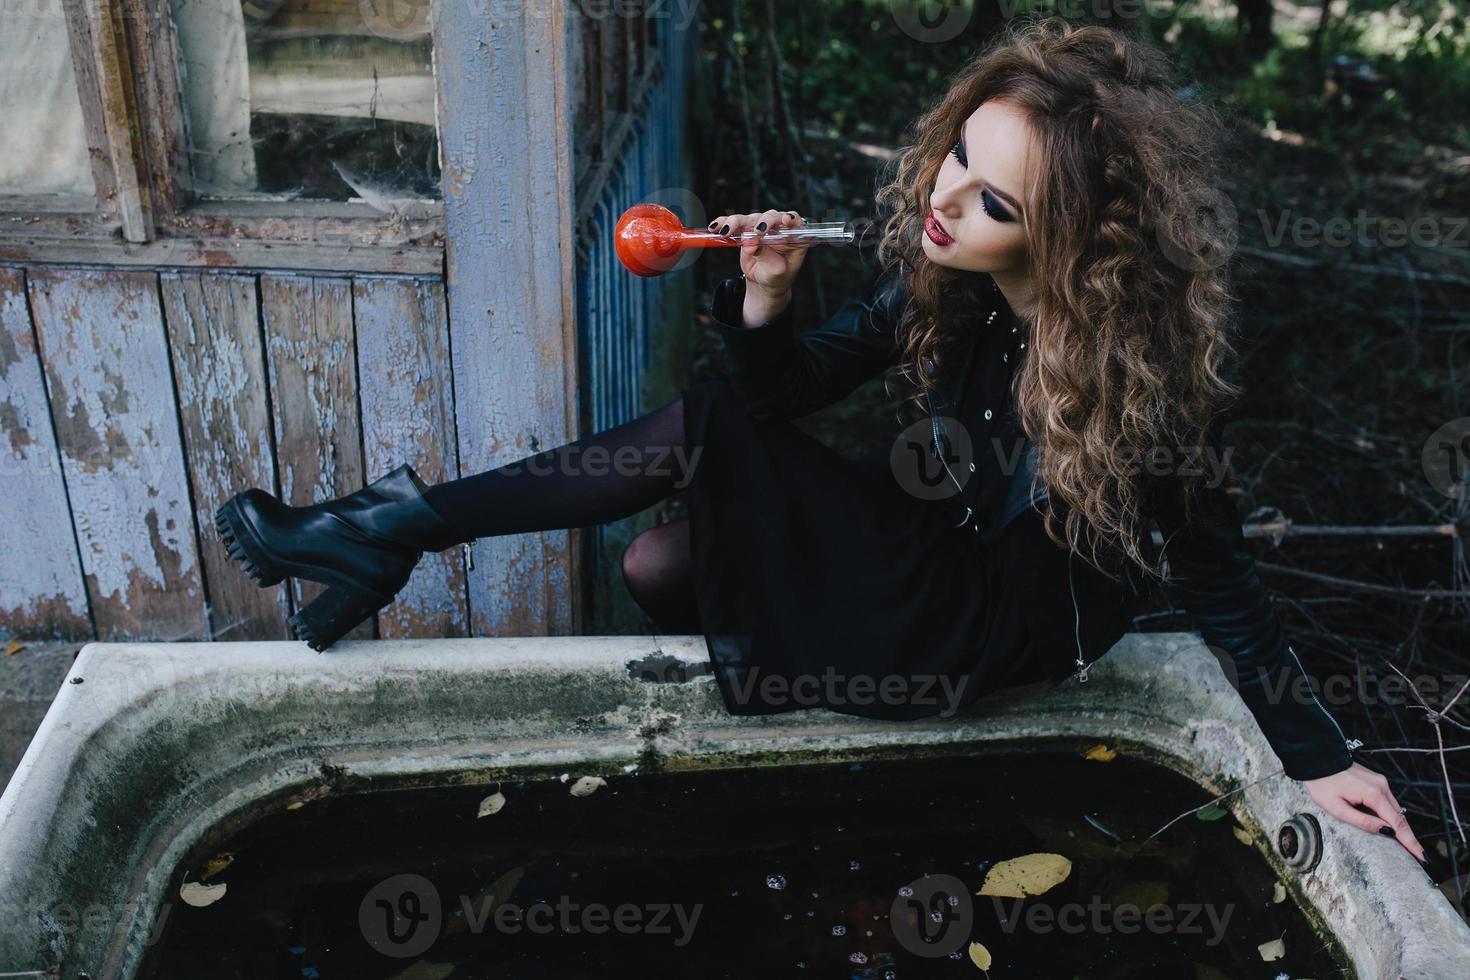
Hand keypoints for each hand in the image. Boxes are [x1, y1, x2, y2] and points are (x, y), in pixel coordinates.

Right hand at [708, 208, 810, 295]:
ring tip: (726, 231)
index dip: (790, 218)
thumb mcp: (775, 270)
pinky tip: (715, 227)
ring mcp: (761, 227)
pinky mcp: (746, 230)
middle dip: (762, 221)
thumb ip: (766, 256)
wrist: (763, 284)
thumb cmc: (776, 277)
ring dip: (736, 222)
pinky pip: (734, 224)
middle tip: (756, 231)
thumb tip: (750, 244)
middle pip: (770, 216)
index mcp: (793, 236)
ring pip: (749, 218)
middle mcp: (778, 228)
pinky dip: (724, 224)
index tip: (785, 221)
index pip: (794, 221)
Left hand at [1303, 762, 1426, 862]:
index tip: (1423, 857)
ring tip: (1406, 846)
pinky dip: (1390, 815)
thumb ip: (1363, 821)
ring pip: (1395, 810)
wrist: (1317, 760)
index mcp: (1373, 794)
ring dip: (1399, 826)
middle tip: (1418, 857)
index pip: (1398, 823)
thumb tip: (1387, 832)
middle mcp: (1382, 786)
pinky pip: (1388, 802)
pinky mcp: (1377, 781)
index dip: (1411, 842)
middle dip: (1408, 837)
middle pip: (1400, 817)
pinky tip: (1389, 826)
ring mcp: (1381, 782)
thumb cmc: (1322, 785)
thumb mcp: (1337, 808)